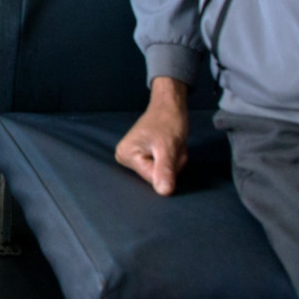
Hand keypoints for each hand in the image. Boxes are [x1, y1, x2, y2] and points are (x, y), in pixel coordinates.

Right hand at [115, 77, 188, 195]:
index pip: (152, 178)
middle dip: (170, 165)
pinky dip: (170, 160)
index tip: (170, 150)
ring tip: (171, 145)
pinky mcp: (142, 156)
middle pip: (155, 177)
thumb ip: (164, 169)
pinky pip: (161, 168)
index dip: (168, 168)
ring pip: (161, 173)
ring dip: (173, 162)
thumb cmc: (168, 121)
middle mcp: (124, 157)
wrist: (170, 106)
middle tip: (172, 147)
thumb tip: (164, 192)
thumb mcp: (168, 147)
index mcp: (125, 155)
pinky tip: (169, 148)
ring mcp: (133, 157)